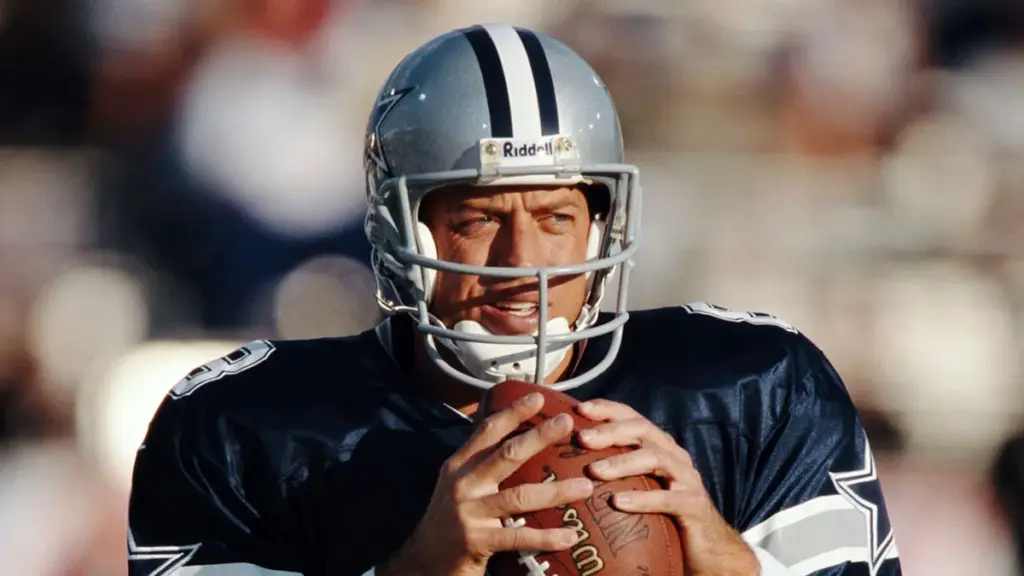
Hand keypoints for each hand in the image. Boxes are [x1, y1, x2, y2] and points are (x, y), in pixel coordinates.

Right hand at [378, 392, 594, 575]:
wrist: (422, 561)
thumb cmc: (448, 520)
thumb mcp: (457, 485)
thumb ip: (480, 464)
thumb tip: (517, 441)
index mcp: (459, 466)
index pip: (487, 431)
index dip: (513, 412)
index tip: (538, 396)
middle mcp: (463, 484)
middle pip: (507, 454)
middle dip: (539, 436)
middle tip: (566, 423)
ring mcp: (469, 512)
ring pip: (520, 496)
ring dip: (556, 491)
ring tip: (585, 487)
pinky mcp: (477, 540)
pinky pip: (518, 536)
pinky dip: (547, 537)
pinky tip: (570, 536)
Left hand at [576, 399, 758, 575]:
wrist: (706, 547)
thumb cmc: (665, 513)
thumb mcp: (640, 485)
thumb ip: (618, 469)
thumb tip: (573, 459)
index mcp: (660, 446)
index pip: (633, 417)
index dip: (608, 409)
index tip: (580, 409)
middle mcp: (675, 455)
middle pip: (643, 430)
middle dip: (611, 431)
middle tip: (582, 439)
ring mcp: (687, 478)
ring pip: (655, 459)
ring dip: (622, 462)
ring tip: (595, 471)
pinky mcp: (694, 505)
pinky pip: (667, 498)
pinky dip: (642, 498)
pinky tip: (618, 503)